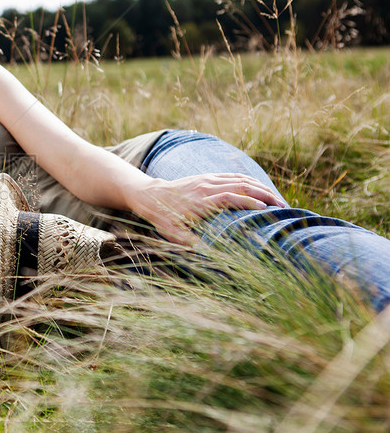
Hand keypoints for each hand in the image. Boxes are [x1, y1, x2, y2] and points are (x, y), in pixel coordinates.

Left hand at [128, 173, 285, 245]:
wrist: (151, 195)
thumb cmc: (163, 217)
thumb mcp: (172, 232)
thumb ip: (188, 242)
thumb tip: (205, 256)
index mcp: (200, 201)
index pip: (229, 197)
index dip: (248, 202)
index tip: (266, 210)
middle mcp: (206, 187)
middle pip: (240, 185)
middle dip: (264, 194)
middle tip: (282, 206)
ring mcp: (208, 179)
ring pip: (240, 179)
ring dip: (261, 187)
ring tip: (278, 199)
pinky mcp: (209, 176)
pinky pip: (234, 176)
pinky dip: (251, 181)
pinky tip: (263, 189)